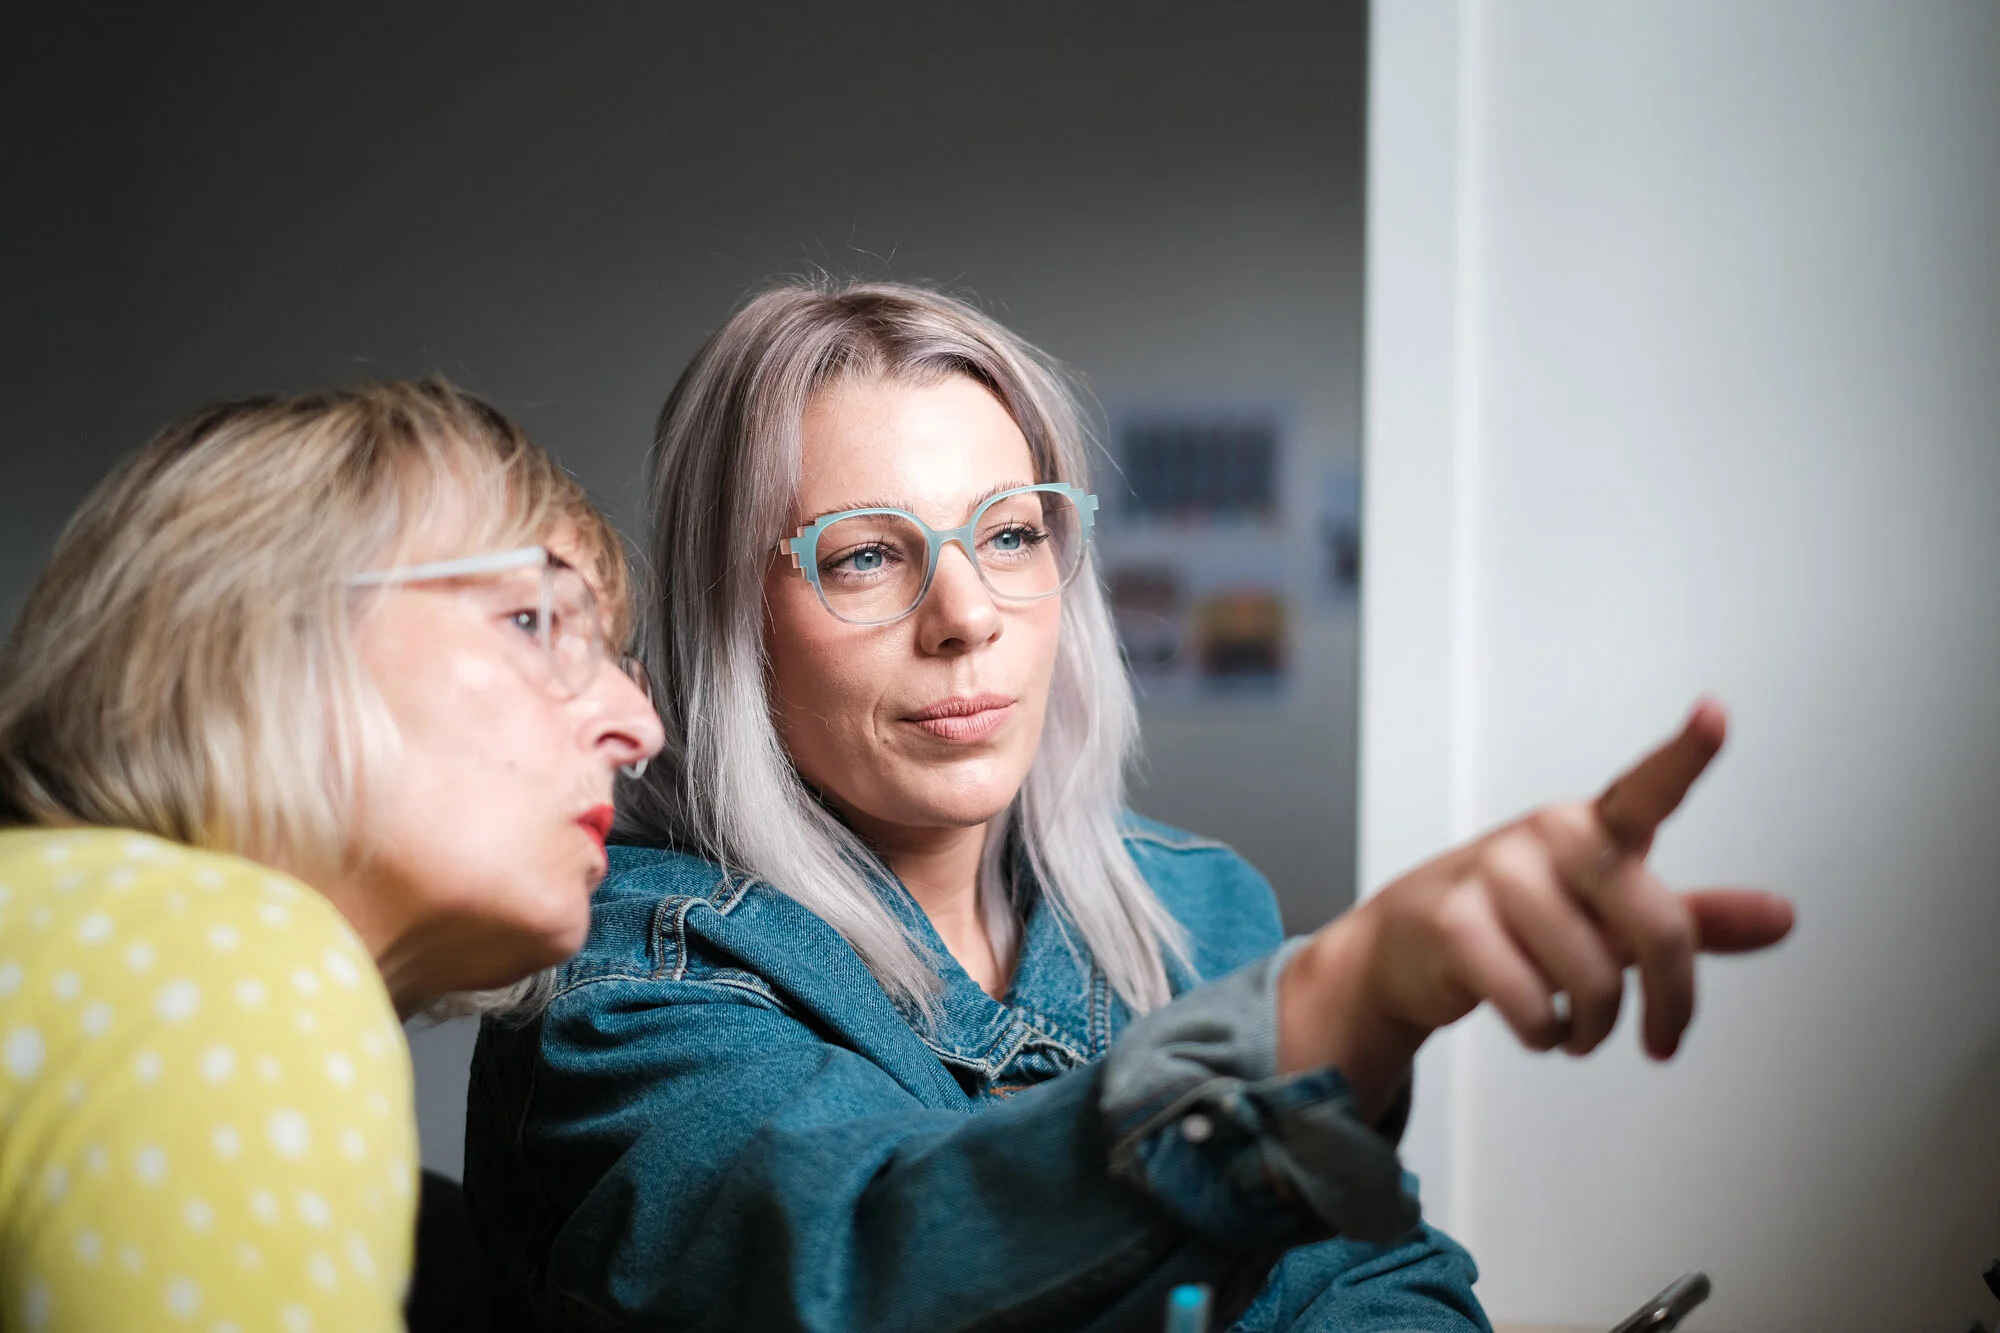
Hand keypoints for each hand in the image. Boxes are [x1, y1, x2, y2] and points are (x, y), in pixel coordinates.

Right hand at [1278, 699, 1794, 1117]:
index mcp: (1594, 827)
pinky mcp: (1456, 922)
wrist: (1406, 947)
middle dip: (1669, 1004)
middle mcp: (1548, 836)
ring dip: (1595, 1030)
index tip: (1716, 715)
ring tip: (1576, 1026)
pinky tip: (1534, 1023)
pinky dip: (1545, 1036)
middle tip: (1662, 1037)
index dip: (1688, 752)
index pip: (1649, 786)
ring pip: (1594, 984)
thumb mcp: (1612, 917)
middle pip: (1657, 930)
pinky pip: (1535, 1008)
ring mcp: (1497, 874)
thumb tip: (1781, 917)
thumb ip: (1695, 919)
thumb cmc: (1520, 923)